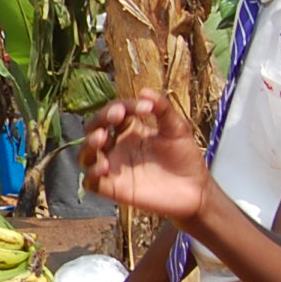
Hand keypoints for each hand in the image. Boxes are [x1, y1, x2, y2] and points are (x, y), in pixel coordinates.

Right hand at [79, 90, 210, 222]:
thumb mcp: (178, 129)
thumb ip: (163, 109)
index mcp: (129, 130)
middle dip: (99, 120)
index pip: (116, 111)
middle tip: (114, 117)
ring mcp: (113, 167)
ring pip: (86, 154)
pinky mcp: (112, 188)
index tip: (145, 108)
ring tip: (101, 139)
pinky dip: (91, 173)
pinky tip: (104, 168)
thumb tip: (144, 91)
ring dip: (89, 144)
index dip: (126, 105)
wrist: (194, 191)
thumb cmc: (185, 158)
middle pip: (93, 128)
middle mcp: (117, 146)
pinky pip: (90, 181)